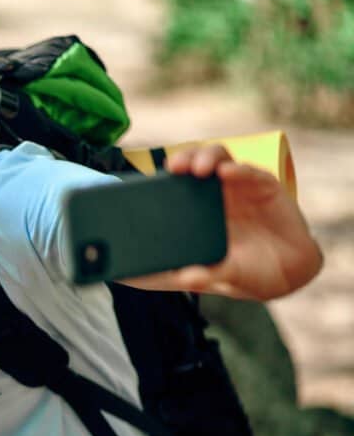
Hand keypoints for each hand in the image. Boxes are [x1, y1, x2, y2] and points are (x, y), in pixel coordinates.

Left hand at [154, 144, 322, 299]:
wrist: (291, 272)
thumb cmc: (247, 273)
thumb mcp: (223, 277)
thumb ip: (203, 277)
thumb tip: (184, 278)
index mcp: (194, 215)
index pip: (172, 189)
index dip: (158, 183)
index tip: (144, 185)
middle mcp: (212, 197)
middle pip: (191, 166)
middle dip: (181, 160)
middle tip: (173, 167)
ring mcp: (237, 189)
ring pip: (217, 160)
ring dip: (206, 157)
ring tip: (198, 168)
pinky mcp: (263, 187)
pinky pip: (249, 172)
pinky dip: (238, 169)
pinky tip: (228, 172)